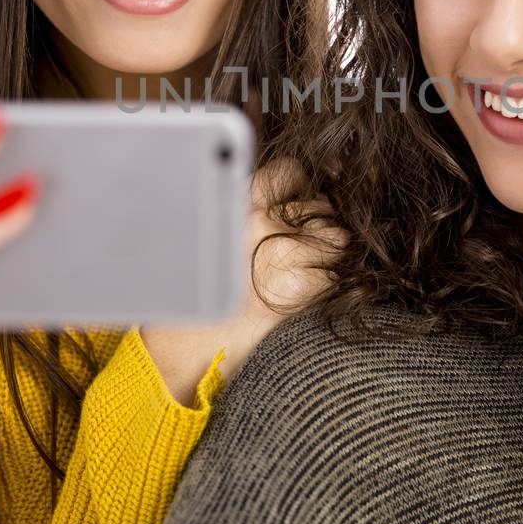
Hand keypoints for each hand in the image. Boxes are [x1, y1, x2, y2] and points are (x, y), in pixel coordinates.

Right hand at [140, 157, 344, 401]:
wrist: (186, 351)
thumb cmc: (193, 297)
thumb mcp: (207, 238)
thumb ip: (243, 213)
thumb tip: (284, 200)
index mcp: (235, 202)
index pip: (290, 171)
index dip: (299, 191)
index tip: (298, 208)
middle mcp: (260, 221)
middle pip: (320, 206)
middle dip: (317, 227)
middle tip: (300, 252)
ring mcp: (283, 252)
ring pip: (337, 238)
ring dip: (330, 254)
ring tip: (305, 274)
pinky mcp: (301, 288)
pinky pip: (336, 274)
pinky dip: (328, 286)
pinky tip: (305, 297)